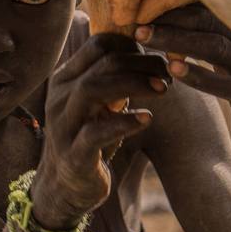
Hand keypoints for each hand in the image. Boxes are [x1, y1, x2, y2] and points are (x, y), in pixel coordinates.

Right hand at [30, 33, 169, 228]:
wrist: (65, 187)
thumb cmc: (89, 139)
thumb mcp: (97, 104)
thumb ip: (112, 79)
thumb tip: (151, 52)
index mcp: (66, 80)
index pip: (99, 44)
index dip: (133, 45)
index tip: (158, 59)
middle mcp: (60, 98)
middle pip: (102, 63)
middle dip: (143, 63)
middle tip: (170, 73)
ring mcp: (64, 126)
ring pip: (92, 89)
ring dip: (133, 83)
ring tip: (163, 89)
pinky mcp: (73, 155)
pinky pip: (95, 133)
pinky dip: (124, 122)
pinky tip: (147, 119)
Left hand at [136, 5, 230, 170]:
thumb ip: (211, 57)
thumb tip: (169, 45)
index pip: (208, 14)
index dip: (175, 10)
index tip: (141, 11)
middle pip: (210, 23)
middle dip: (171, 19)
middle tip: (134, 22)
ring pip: (217, 47)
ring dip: (177, 40)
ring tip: (144, 37)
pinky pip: (228, 85)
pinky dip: (200, 75)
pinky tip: (172, 69)